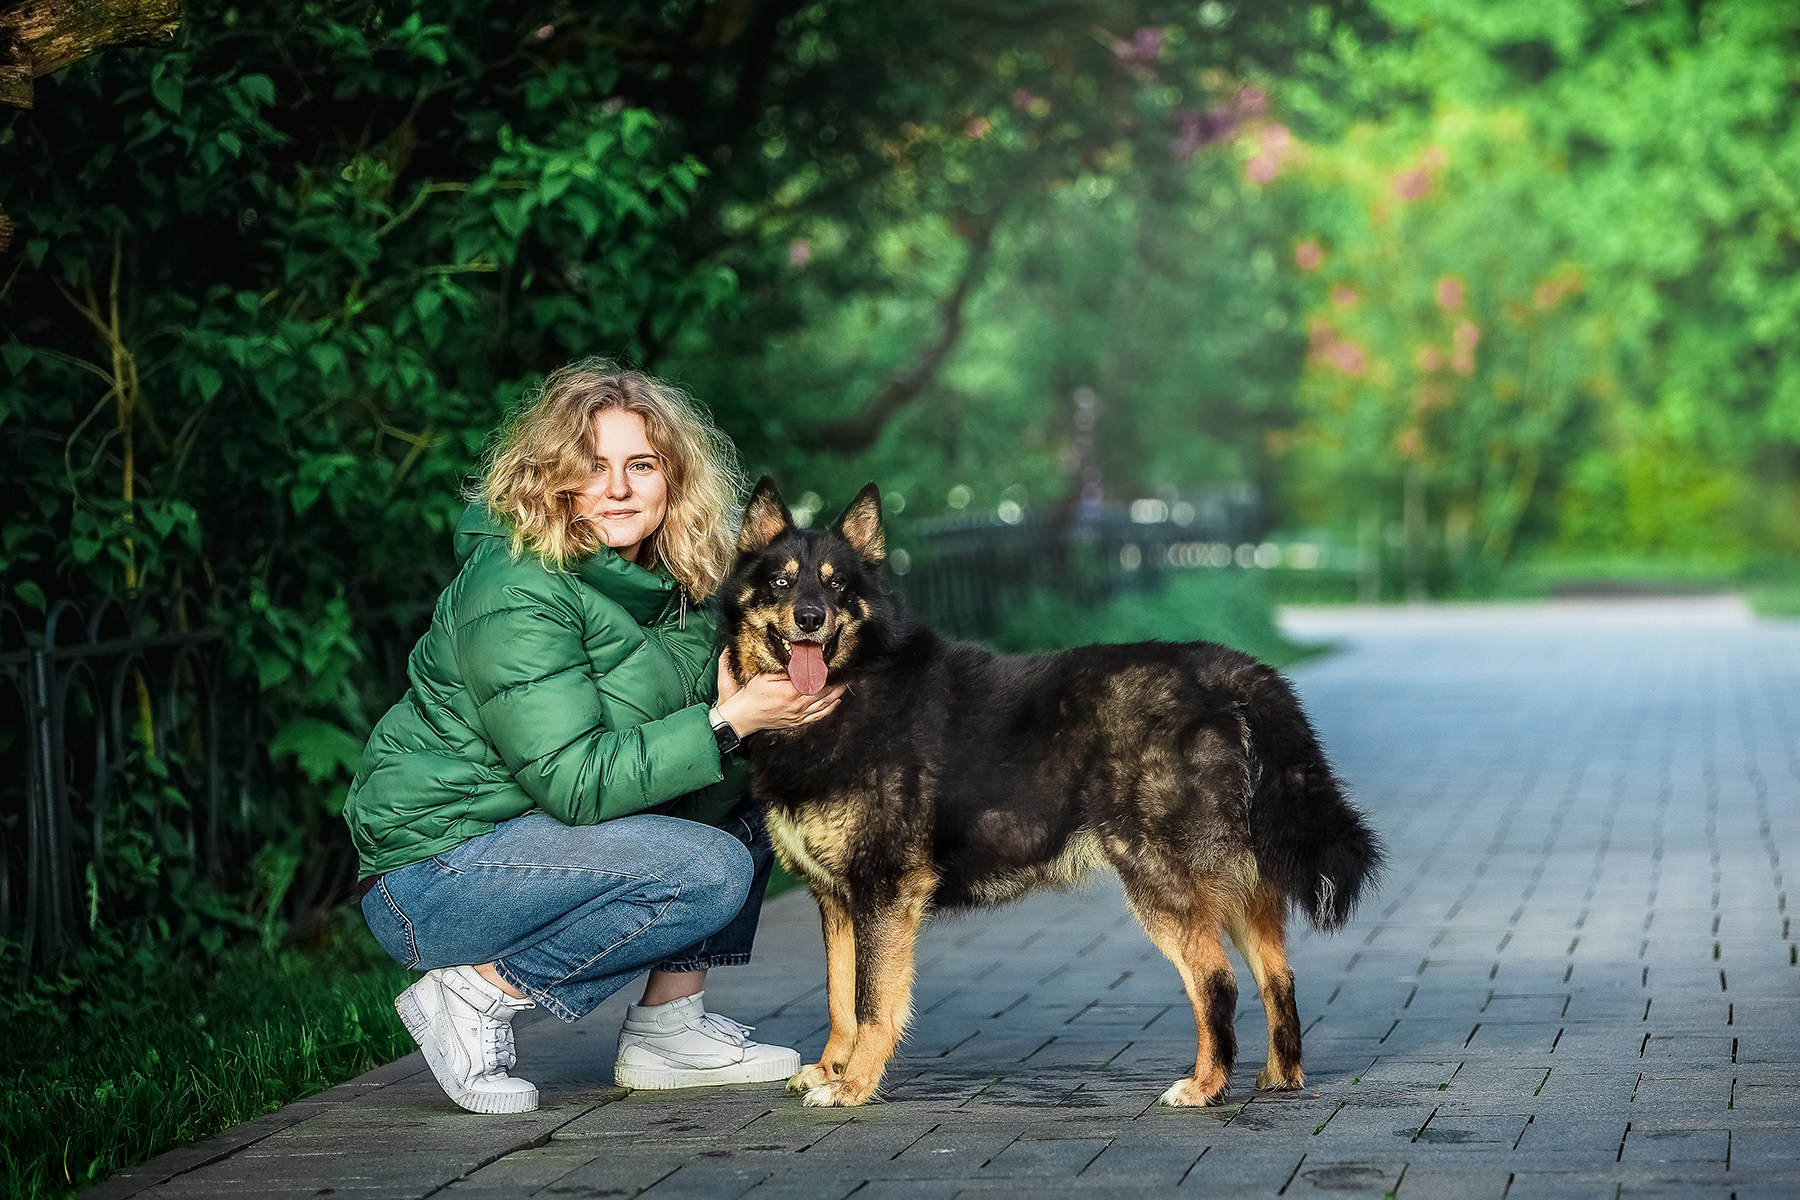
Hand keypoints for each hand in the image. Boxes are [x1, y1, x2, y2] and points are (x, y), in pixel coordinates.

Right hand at [715, 651, 844, 733]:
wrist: (743, 716)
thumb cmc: (752, 695)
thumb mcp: (765, 676)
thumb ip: (784, 669)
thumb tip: (799, 661)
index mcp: (792, 692)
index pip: (817, 680)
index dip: (828, 672)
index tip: (837, 665)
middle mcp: (798, 705)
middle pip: (824, 692)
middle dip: (838, 683)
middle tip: (849, 674)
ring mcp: (798, 715)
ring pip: (824, 705)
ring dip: (837, 694)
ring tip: (846, 685)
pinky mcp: (796, 722)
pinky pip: (817, 716)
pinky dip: (829, 709)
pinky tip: (836, 703)